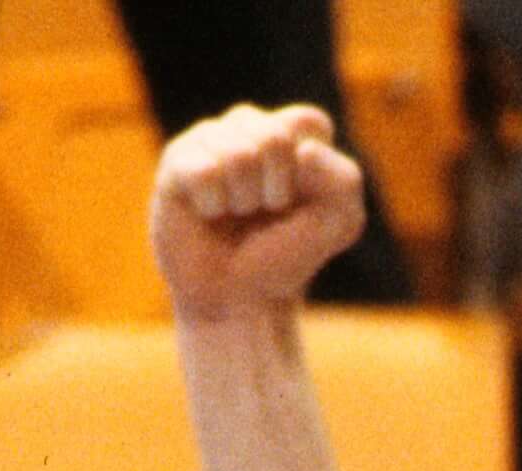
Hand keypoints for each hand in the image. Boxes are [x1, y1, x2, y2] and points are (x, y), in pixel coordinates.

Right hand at [151, 104, 368, 322]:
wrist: (239, 297)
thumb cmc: (288, 253)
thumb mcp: (339, 223)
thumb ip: (343, 181)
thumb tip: (304, 152)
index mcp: (292, 132)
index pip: (309, 122)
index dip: (312, 172)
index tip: (302, 201)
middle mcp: (250, 126)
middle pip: (274, 137)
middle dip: (278, 189)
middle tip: (265, 211)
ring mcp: (210, 138)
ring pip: (239, 154)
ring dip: (245, 200)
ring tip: (237, 214)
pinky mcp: (177, 160)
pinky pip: (204, 171)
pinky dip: (214, 205)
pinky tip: (210, 212)